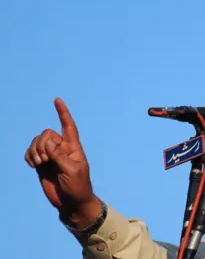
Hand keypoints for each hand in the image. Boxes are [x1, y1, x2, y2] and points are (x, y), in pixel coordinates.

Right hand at [25, 98, 100, 227]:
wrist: (71, 202)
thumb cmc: (78, 187)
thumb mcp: (72, 171)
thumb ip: (60, 156)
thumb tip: (48, 143)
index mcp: (73, 148)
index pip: (69, 126)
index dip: (63, 113)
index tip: (57, 100)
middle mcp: (62, 149)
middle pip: (47, 134)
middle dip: (42, 143)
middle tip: (45, 159)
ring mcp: (51, 156)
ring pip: (37, 141)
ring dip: (34, 150)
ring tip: (39, 163)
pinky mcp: (42, 164)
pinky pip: (30, 152)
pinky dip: (29, 156)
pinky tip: (33, 165)